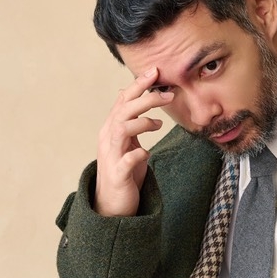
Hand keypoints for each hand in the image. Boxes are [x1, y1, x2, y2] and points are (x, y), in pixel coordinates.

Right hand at [94, 67, 173, 216]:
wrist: (112, 205)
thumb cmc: (124, 173)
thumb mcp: (129, 144)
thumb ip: (133, 124)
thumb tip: (138, 104)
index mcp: (112, 129)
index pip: (124, 100)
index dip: (138, 85)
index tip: (155, 72)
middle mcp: (108, 139)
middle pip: (123, 110)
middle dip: (145, 98)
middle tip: (168, 94)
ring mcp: (111, 156)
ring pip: (121, 129)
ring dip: (142, 122)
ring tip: (159, 124)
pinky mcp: (118, 175)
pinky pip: (125, 161)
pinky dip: (137, 154)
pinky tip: (147, 153)